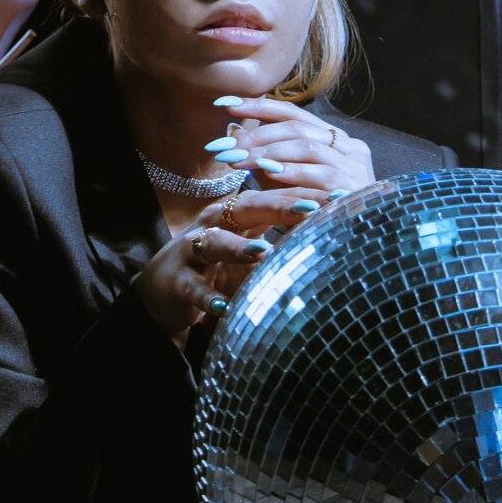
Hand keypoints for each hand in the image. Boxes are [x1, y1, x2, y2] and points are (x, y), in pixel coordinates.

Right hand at [133, 186, 330, 341]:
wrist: (162, 288)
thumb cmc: (214, 264)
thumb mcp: (247, 247)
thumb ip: (280, 237)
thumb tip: (330, 233)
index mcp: (234, 213)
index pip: (272, 197)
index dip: (303, 196)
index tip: (339, 197)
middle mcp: (213, 223)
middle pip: (246, 207)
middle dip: (278, 207)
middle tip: (310, 209)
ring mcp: (192, 250)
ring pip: (215, 243)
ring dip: (238, 247)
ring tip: (263, 253)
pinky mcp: (177, 280)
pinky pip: (193, 288)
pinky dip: (208, 297)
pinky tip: (225, 306)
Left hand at [213, 97, 375, 198]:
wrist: (349, 244)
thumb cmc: (313, 211)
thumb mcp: (285, 180)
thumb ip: (265, 157)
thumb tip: (233, 135)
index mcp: (334, 139)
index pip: (293, 113)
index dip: (258, 106)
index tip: (225, 105)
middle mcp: (349, 146)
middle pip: (297, 129)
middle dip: (256, 136)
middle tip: (225, 146)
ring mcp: (354, 166)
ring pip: (306, 148)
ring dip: (268, 153)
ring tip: (238, 160)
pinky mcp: (355, 187)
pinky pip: (320, 176)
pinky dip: (292, 173)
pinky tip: (268, 174)